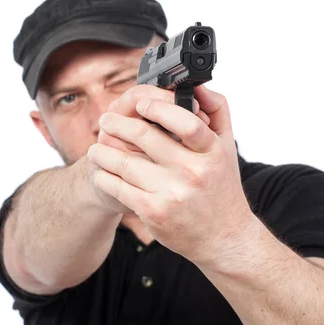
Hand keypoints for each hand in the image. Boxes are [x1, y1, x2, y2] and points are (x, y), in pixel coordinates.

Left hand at [87, 84, 255, 264]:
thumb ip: (217, 111)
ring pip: (126, 163)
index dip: (158, 109)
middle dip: (118, 125)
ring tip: (96, 148)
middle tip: (105, 120)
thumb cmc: (222, 188)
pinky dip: (106, 177)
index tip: (139, 103)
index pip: (186, 122)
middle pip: (146, 137)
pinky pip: (120, 188)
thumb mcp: (228, 148)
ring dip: (104, 152)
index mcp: (212, 152)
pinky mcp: (154, 212)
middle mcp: (193, 172)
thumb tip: (197, 86)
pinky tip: (102, 172)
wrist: (223, 238)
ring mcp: (172, 193)